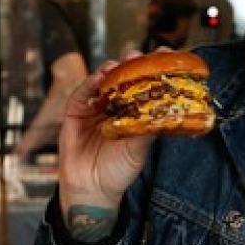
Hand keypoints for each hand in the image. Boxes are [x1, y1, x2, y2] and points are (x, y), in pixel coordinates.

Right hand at [55, 56, 155, 217]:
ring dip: (111, 70)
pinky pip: (82, 93)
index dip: (152, 70)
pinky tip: (100, 78)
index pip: (144, 85)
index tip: (164, 55)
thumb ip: (149, 128)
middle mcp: (115, 106)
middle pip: (123, 78)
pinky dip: (90, 83)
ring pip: (102, 81)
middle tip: (139, 56)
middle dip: (131, 64)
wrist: (92, 189)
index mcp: (133, 112)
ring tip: (120, 64)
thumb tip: (169, 111)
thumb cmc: (118, 170)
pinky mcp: (76, 112)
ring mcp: (94, 107)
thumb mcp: (139, 149)